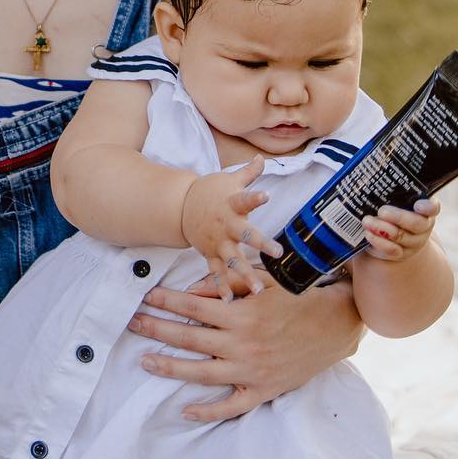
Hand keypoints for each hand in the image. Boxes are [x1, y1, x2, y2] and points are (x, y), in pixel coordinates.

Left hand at [128, 274, 360, 421]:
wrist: (334, 326)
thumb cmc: (297, 298)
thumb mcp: (263, 281)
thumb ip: (227, 284)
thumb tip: (192, 291)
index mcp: (242, 314)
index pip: (193, 307)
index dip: (166, 301)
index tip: (145, 297)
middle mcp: (243, 344)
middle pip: (189, 338)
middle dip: (157, 330)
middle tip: (132, 324)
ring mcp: (252, 370)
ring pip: (202, 373)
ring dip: (170, 367)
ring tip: (145, 361)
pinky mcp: (263, 390)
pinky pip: (232, 406)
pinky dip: (209, 411)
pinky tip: (186, 410)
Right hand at [178, 159, 280, 296]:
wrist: (181, 207)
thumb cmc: (210, 192)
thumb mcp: (228, 180)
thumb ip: (249, 173)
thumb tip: (262, 157)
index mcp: (231, 205)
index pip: (245, 199)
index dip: (255, 197)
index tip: (266, 196)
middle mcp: (226, 225)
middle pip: (245, 235)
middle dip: (260, 244)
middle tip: (276, 252)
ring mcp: (217, 242)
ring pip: (232, 260)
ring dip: (244, 274)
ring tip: (257, 289)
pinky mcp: (210, 254)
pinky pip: (216, 273)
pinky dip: (222, 287)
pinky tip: (229, 301)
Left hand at [363, 196, 438, 262]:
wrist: (390, 234)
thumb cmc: (391, 207)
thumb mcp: (393, 197)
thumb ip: (389, 189)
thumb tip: (368, 169)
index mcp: (424, 209)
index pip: (432, 207)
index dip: (428, 207)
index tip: (418, 205)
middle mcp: (423, 226)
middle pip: (417, 224)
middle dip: (398, 217)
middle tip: (381, 211)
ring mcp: (413, 241)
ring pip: (402, 237)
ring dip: (382, 228)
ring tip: (367, 221)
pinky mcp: (401, 253)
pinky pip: (392, 250)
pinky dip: (379, 242)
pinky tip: (368, 234)